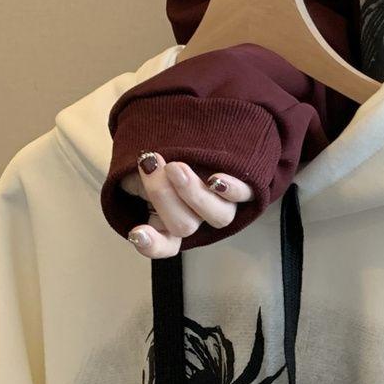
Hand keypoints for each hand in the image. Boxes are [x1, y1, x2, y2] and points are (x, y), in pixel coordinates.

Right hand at [120, 152, 253, 257]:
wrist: (194, 137)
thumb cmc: (165, 157)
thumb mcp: (142, 169)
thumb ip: (139, 178)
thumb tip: (143, 171)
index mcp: (170, 221)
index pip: (163, 246)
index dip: (150, 245)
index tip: (137, 231)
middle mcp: (198, 218)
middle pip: (184, 226)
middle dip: (163, 196)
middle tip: (152, 167)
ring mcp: (222, 206)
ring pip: (217, 217)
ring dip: (194, 193)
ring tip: (176, 168)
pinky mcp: (242, 189)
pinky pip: (245, 196)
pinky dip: (231, 190)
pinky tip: (216, 179)